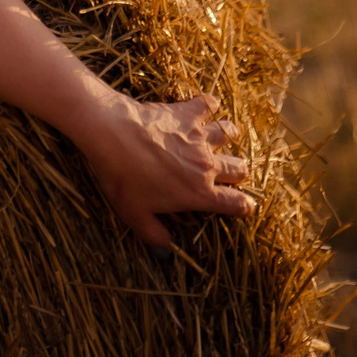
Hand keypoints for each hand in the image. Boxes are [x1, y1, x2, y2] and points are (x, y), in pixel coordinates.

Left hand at [72, 92, 253, 249]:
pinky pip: (207, 105)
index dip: (245, 207)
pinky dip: (209, 104)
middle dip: (238, 173)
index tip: (245, 207)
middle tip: (228, 173)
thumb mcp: (134, 214)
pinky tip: (205, 106)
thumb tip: (165, 252)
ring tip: (222, 139)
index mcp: (199, 193)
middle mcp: (207, 165)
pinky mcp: (186, 113)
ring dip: (229, 137)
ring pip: (230, 135)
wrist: (111, 135)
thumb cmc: (122, 177)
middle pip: (240, 169)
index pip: (237, 204)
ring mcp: (199, 137)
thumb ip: (153, 235)